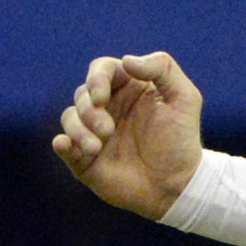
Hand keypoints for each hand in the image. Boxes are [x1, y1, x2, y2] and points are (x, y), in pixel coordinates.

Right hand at [52, 51, 206, 219]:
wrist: (177, 185)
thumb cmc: (181, 140)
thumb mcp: (185, 98)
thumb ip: (162, 68)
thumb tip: (127, 61)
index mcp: (128, 88)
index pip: (101, 70)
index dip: (96, 78)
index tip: (101, 96)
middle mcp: (108, 107)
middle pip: (83, 94)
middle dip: (89, 109)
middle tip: (108, 129)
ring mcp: (94, 132)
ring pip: (70, 117)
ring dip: (77, 128)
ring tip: (95, 147)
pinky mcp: (85, 158)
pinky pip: (63, 146)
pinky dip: (61, 143)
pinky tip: (64, 145)